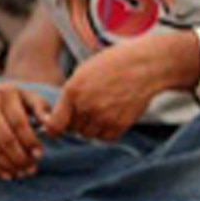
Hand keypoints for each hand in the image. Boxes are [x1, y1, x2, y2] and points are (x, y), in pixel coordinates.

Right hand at [0, 76, 51, 179]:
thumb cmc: (3, 96)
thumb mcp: (23, 94)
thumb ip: (40, 107)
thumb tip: (52, 125)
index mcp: (5, 94)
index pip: (19, 124)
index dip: (30, 142)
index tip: (39, 155)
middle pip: (5, 140)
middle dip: (21, 158)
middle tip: (32, 169)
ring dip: (8, 166)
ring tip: (21, 173)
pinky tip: (5, 174)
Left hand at [45, 37, 174, 141]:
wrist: (145, 65)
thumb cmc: (115, 63)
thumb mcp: (84, 71)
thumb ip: (70, 93)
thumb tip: (60, 114)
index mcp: (73, 91)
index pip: (54, 124)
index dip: (54, 129)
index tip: (58, 128)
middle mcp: (86, 106)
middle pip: (73, 129)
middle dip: (78, 122)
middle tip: (90, 109)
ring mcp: (104, 116)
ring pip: (89, 134)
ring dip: (92, 127)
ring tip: (103, 111)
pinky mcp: (120, 123)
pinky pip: (106, 137)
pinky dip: (107, 131)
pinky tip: (113, 116)